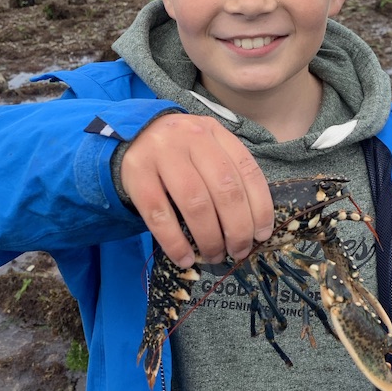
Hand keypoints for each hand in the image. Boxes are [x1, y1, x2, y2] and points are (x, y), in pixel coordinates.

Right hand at [120, 113, 272, 265]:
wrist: (130, 136)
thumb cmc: (179, 151)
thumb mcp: (206, 149)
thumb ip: (228, 173)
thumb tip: (253, 223)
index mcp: (215, 132)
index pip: (247, 171)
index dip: (260, 207)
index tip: (261, 235)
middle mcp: (191, 138)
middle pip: (225, 190)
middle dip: (237, 229)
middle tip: (238, 251)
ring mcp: (162, 154)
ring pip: (195, 204)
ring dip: (209, 238)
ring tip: (215, 256)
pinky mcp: (136, 173)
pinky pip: (159, 215)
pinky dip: (175, 243)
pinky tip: (185, 258)